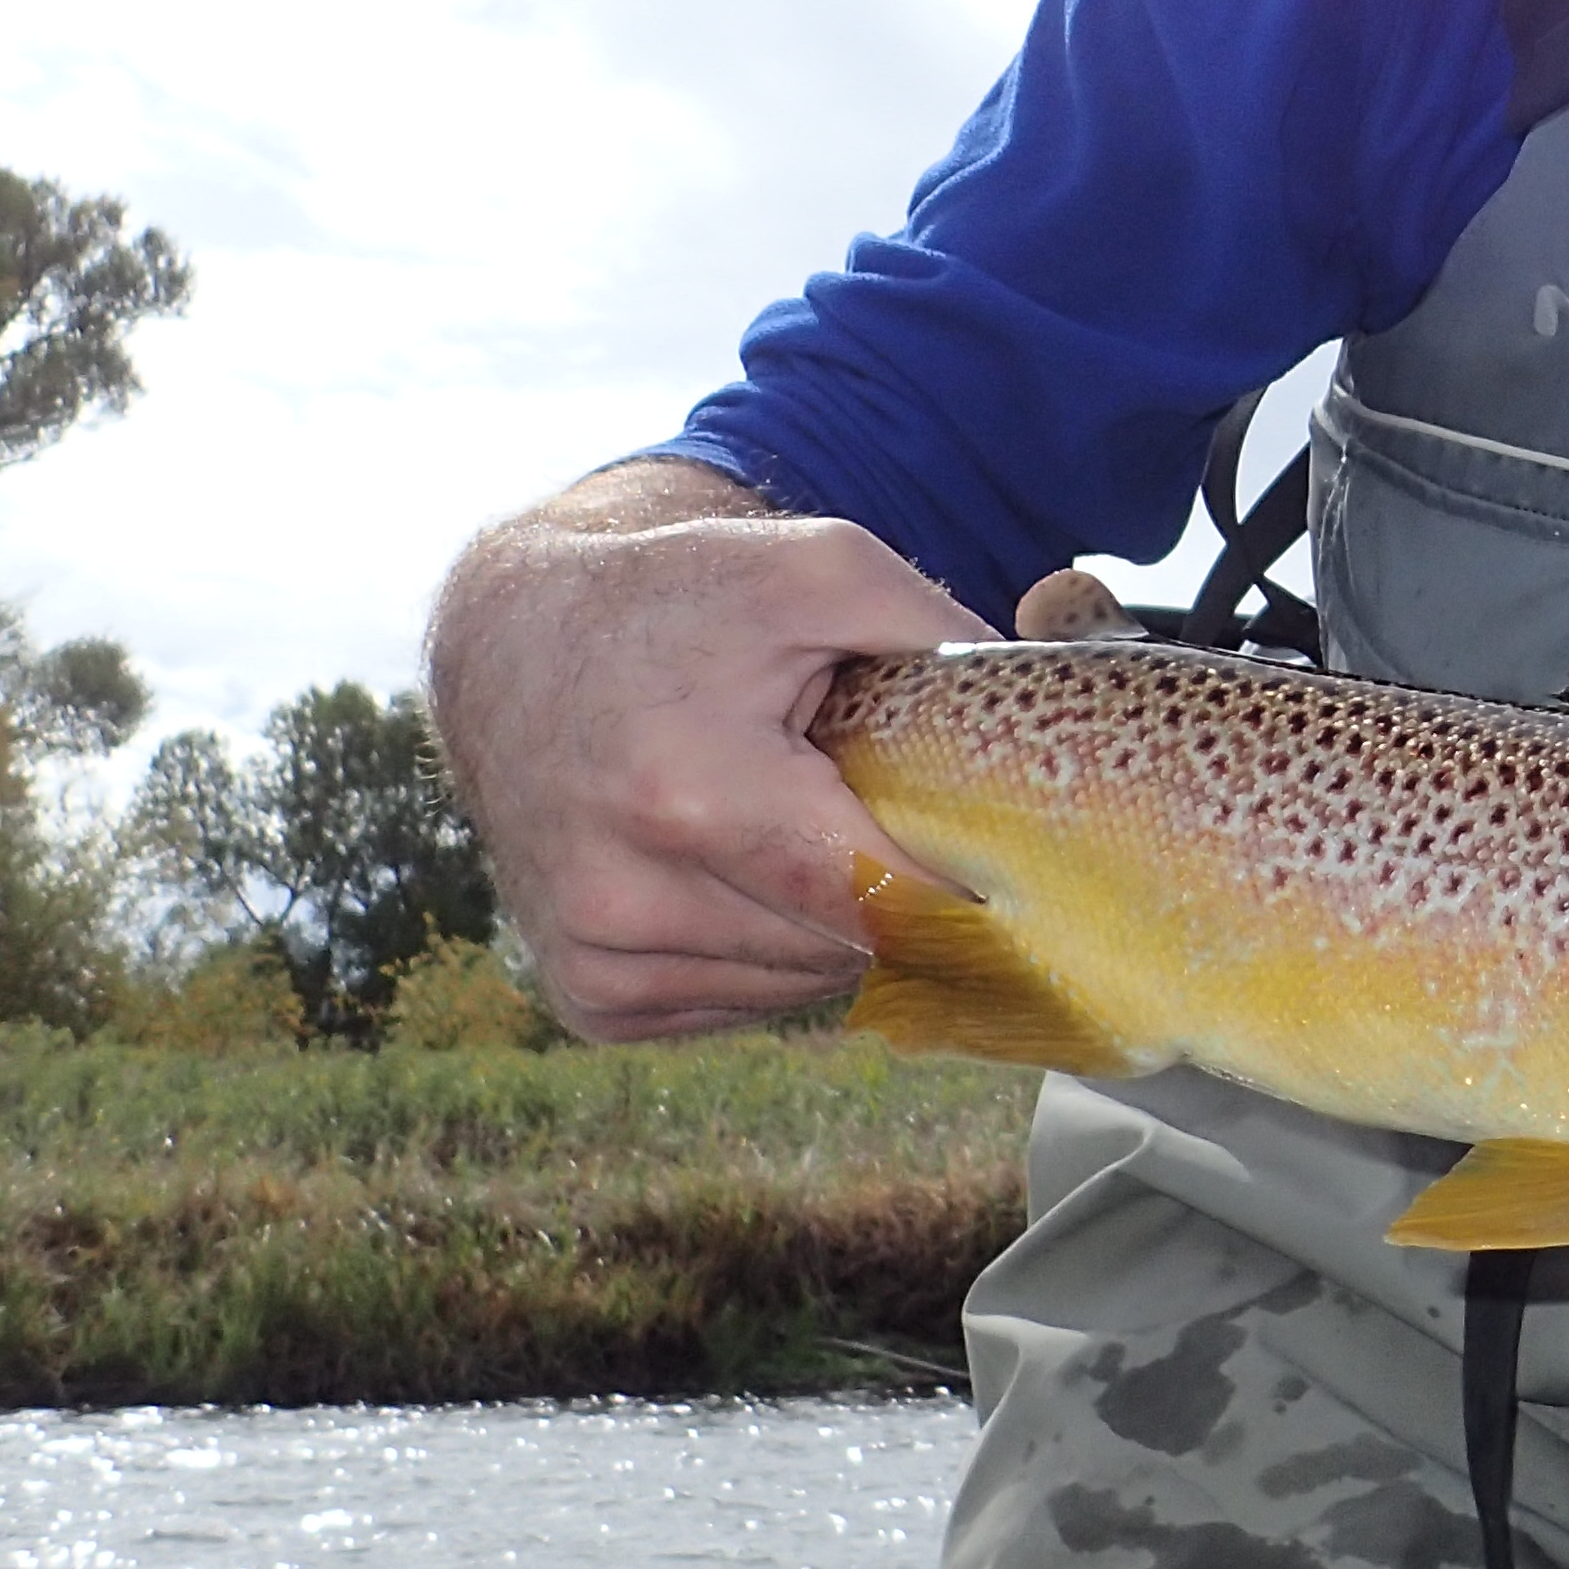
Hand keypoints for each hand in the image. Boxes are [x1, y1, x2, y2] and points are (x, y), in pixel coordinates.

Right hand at [427, 459, 981, 1041]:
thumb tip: (1053, 733)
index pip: (884, 897)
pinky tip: (746, 866)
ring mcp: (598, 961)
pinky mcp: (588, 998)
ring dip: (833, 919)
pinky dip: (771, 946)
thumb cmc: (681, 600)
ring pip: (803, 983)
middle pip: (853, 947)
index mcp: (691, 796)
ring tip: (797, 816)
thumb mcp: (821, 567)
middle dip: (896, 884)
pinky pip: (741, 1000)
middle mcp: (626, 899)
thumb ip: (943, 637)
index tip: (1021, 857)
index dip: (965, 881)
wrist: (515, 642)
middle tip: (884, 800)